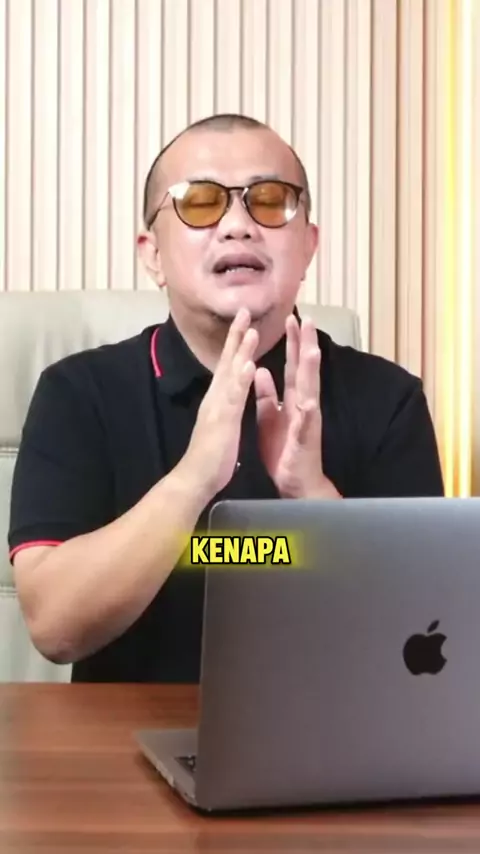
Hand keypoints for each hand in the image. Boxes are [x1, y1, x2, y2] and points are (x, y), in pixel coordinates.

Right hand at [181, 308, 256, 499]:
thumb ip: (223, 406)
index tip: (245, 322)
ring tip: (251, 329)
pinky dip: (241, 380)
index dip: (236, 343)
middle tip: (245, 309)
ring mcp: (219, 407)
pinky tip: (249, 364)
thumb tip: (226, 393)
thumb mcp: (220, 424)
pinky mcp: (224, 420)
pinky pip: (234, 397)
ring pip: (231, 374)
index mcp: (219, 399)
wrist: (196, 478)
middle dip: (237, 335)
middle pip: (227, 361)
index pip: (228, 365)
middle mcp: (216, 397)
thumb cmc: (210, 455)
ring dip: (241, 351)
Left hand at [255, 314, 340, 499]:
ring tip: (312, 350)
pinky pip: (305, 425)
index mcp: (293, 399)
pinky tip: (308, 402)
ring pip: (310, 391)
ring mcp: (307, 422)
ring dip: (312, 372)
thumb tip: (262, 370)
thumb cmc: (284, 450)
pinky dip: (307, 413)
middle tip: (307, 320)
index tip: (291, 319)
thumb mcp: (270, 417)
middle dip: (306, 345)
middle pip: (306, 370)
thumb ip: (268, 394)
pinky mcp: (304, 440)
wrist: (295, 482)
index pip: (294, 365)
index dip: (293, 343)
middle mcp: (304, 405)